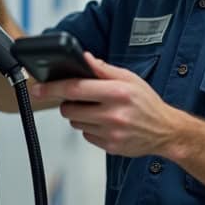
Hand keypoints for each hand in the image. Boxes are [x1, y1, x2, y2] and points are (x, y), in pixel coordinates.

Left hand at [31, 52, 182, 156]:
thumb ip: (103, 69)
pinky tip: (105, 124)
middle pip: (69, 108)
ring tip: (99, 111)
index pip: (75, 88)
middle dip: (69, 102)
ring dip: (80, 115)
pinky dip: (90, 129)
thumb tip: (83, 58)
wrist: (165, 131)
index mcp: (117, 92)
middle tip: (81, 98)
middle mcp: (113, 114)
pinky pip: (86, 136)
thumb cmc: (147, 103)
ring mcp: (111, 133)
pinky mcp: (109, 147)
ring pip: (75, 123)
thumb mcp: (129, 78)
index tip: (39, 87)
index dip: (53, 87)